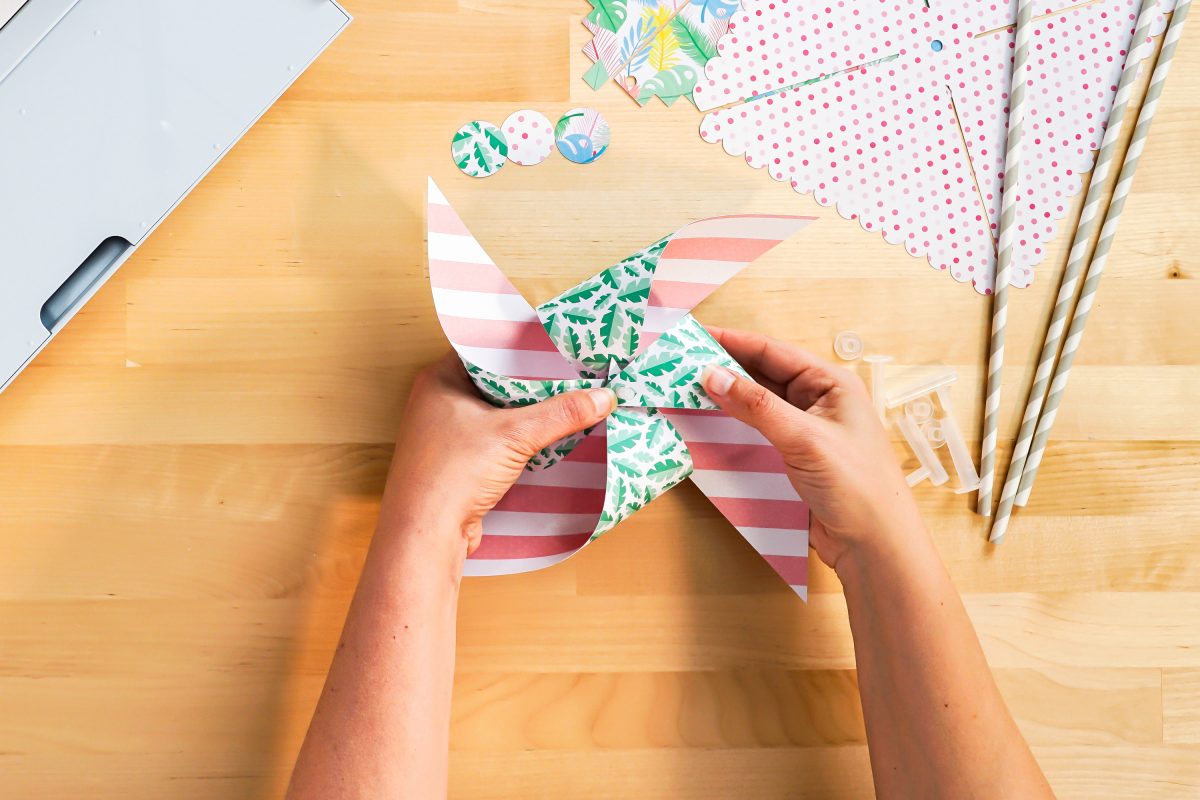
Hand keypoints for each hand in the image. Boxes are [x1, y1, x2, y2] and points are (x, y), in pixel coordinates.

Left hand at [381, 353, 615, 555]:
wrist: (427, 534)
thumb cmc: (453, 474)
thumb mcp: (515, 435)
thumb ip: (561, 414)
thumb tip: (602, 397)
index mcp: (439, 379)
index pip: (487, 349)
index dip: (523, 346)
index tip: (558, 344)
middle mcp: (438, 402)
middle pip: (495, 382)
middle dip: (533, 382)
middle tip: (572, 371)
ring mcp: (446, 434)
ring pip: (496, 413)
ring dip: (527, 413)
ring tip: (567, 401)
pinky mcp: (458, 462)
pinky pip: (495, 439)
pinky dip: (519, 438)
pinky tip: (547, 437)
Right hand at [700, 328, 921, 571]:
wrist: (875, 546)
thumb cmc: (856, 485)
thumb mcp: (804, 438)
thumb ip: (757, 406)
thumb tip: (712, 375)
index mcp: (831, 383)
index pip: (773, 351)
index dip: (733, 341)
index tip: (695, 336)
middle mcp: (818, 401)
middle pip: (762, 374)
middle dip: (724, 368)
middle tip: (682, 363)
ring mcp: (805, 430)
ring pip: (757, 404)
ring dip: (726, 397)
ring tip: (686, 389)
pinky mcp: (794, 457)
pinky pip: (757, 431)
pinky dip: (732, 425)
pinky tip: (708, 423)